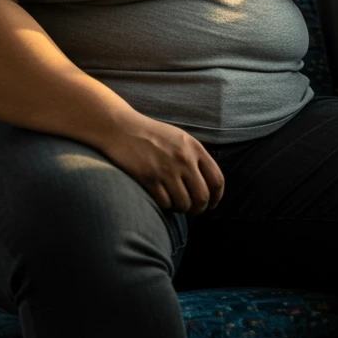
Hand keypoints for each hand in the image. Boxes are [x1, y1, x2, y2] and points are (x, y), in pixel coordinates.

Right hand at [99, 114, 224, 215]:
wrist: (121, 128)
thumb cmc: (151, 135)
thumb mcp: (180, 138)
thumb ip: (195, 157)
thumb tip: (208, 184)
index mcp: (194, 148)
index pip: (216, 180)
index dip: (216, 197)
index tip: (211, 204)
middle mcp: (184, 159)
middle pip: (202, 196)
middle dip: (199, 208)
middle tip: (192, 210)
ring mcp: (166, 169)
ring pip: (184, 203)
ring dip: (181, 209)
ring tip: (175, 204)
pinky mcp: (149, 178)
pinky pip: (165, 203)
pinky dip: (165, 206)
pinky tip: (162, 200)